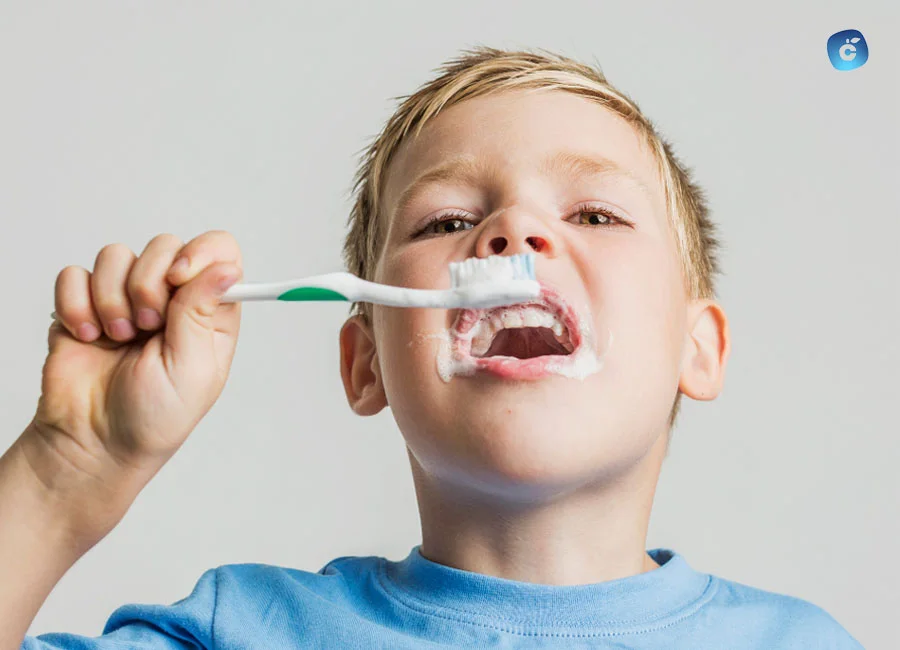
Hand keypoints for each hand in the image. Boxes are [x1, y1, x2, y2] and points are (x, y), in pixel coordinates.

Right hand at [22, 230, 242, 541]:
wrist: (94, 441)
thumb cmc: (154, 416)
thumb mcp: (192, 368)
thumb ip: (203, 312)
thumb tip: (228, 267)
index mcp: (210, 312)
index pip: (218, 251)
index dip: (199, 253)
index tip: (179, 278)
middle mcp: (171, 298)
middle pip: (164, 246)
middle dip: (148, 284)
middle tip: (146, 328)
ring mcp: (126, 298)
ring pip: (115, 255)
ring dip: (111, 299)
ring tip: (117, 338)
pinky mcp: (84, 304)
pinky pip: (74, 275)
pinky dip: (77, 305)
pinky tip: (87, 337)